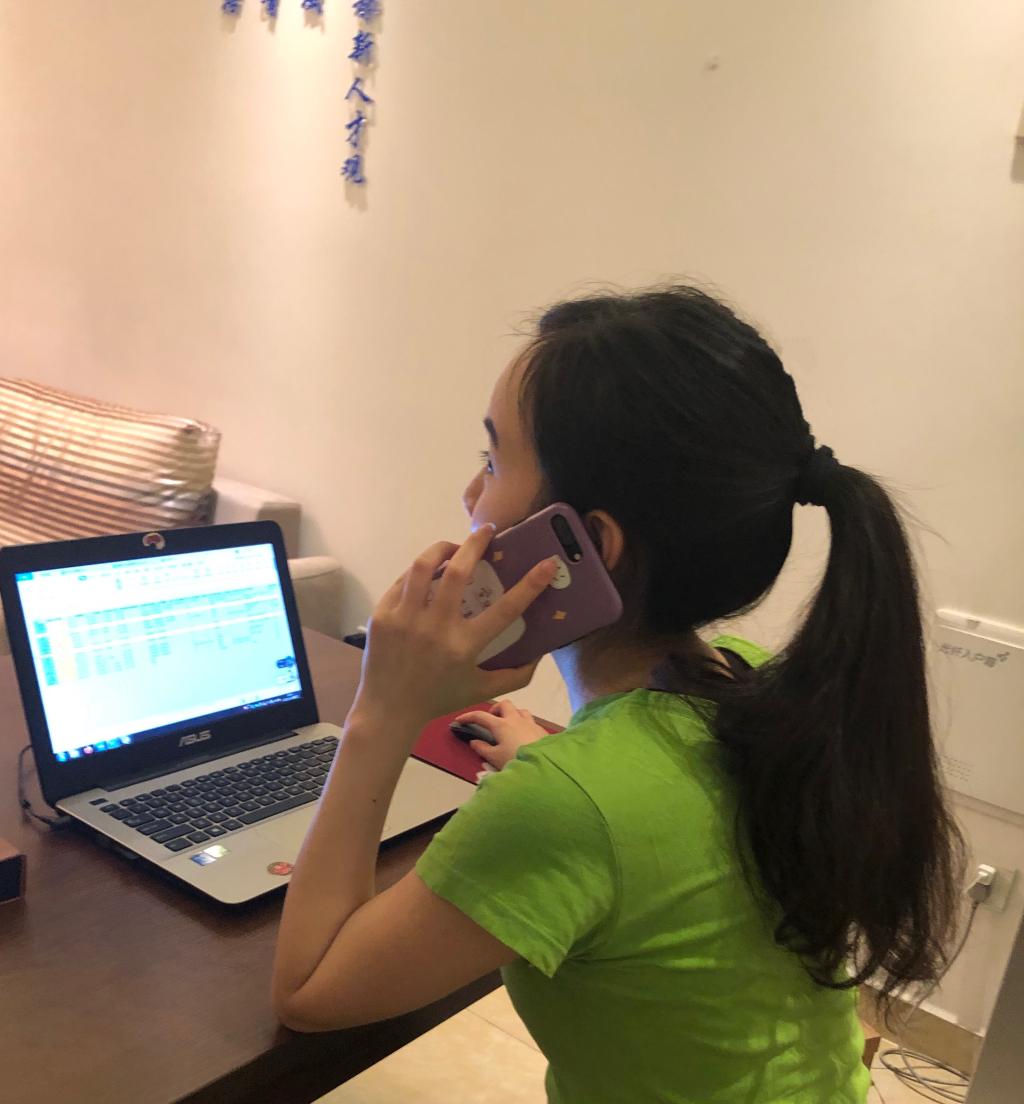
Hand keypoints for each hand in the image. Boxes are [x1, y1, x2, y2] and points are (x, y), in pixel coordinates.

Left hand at [350, 526, 557, 730]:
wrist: (388, 710)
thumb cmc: (438, 699)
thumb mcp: (481, 690)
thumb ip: (515, 675)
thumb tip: (541, 653)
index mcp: (464, 646)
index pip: (506, 609)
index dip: (531, 584)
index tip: (548, 563)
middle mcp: (436, 628)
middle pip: (458, 572)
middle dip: (476, 544)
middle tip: (487, 531)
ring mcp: (405, 619)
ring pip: (424, 567)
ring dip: (442, 548)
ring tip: (453, 547)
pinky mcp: (383, 615)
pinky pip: (403, 581)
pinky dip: (419, 572)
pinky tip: (428, 572)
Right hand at [454, 700, 551, 770]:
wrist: (543, 766)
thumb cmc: (516, 761)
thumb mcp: (495, 758)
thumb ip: (483, 749)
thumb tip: (474, 742)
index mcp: (501, 725)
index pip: (480, 716)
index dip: (468, 717)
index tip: (460, 720)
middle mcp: (516, 719)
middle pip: (504, 705)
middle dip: (495, 710)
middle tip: (491, 721)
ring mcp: (531, 723)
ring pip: (520, 710)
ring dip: (512, 715)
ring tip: (508, 727)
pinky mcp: (541, 730)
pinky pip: (531, 721)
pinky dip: (523, 725)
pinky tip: (523, 737)